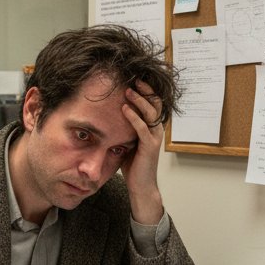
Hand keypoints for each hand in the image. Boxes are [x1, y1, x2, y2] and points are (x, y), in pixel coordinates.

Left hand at [118, 80, 163, 224]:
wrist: (140, 186)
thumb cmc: (132, 165)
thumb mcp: (127, 141)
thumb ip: (123, 128)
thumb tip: (107, 115)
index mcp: (152, 128)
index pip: (153, 103)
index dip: (146, 91)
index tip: (134, 79)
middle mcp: (156, 130)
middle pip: (156, 103)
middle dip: (146, 90)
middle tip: (134, 79)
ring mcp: (154, 138)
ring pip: (151, 113)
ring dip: (139, 100)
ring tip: (128, 90)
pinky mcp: (150, 147)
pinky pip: (143, 128)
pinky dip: (134, 117)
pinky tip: (125, 109)